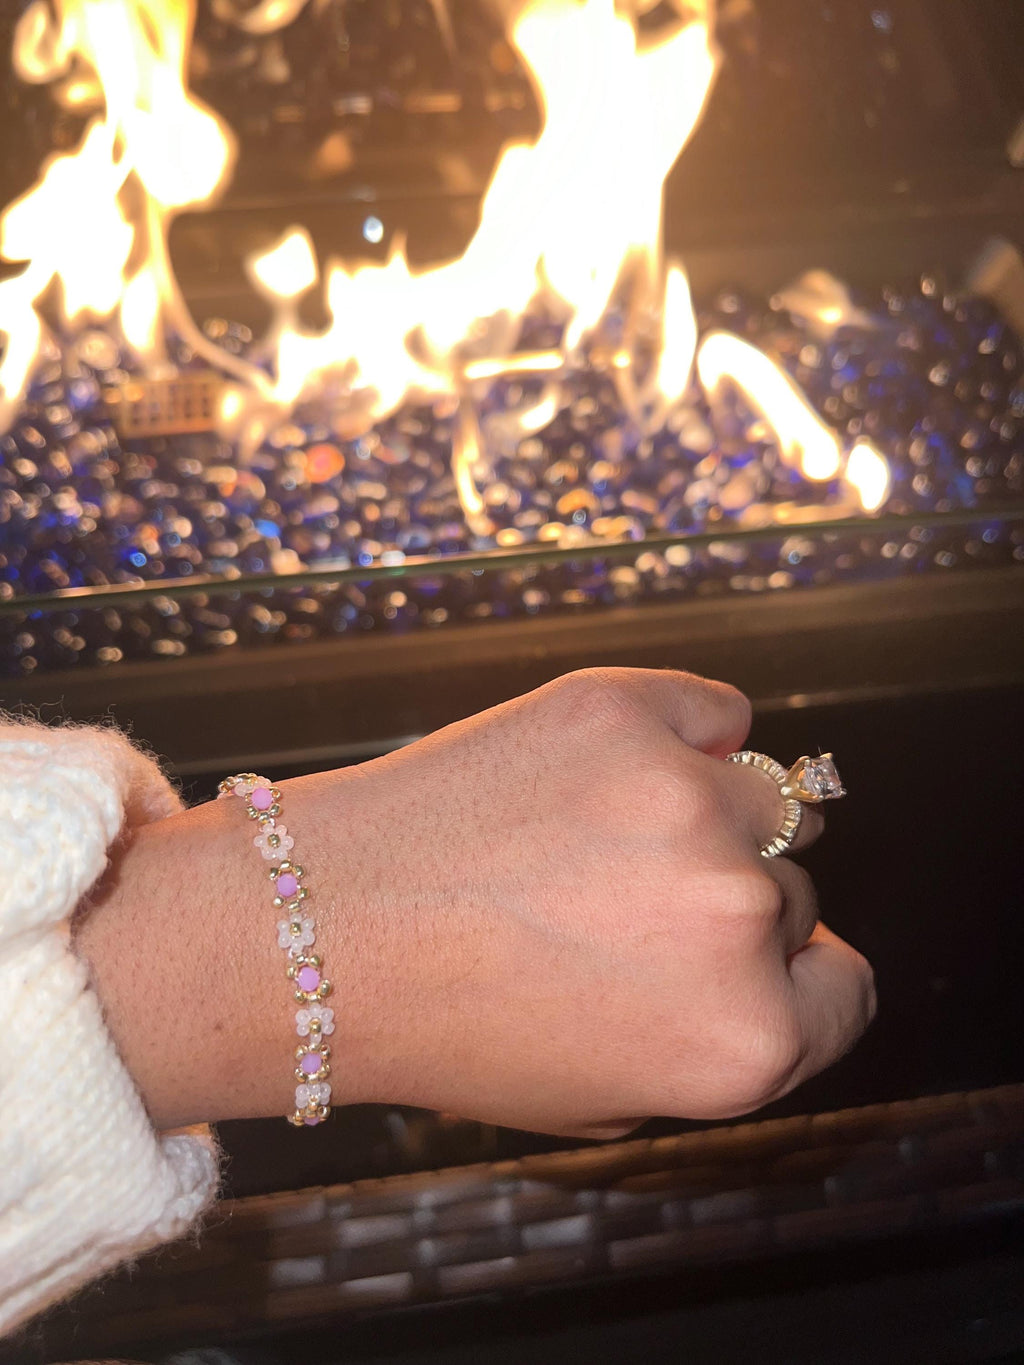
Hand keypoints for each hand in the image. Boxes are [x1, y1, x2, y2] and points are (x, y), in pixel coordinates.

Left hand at [78, 667, 874, 1135]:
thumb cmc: (446, 1024)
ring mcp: (685, 801)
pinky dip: (683, 731)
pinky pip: (716, 711)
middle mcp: (738, 919)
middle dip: (717, 905)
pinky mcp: (625, 708)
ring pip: (758, 797)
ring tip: (594, 839)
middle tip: (612, 908)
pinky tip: (610, 768)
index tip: (720, 963)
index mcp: (745, 1043)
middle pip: (791, 892)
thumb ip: (716, 1039)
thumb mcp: (606, 1095)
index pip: (844, 991)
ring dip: (699, 816)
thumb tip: (783, 960)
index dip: (780, 980)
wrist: (317, 933)